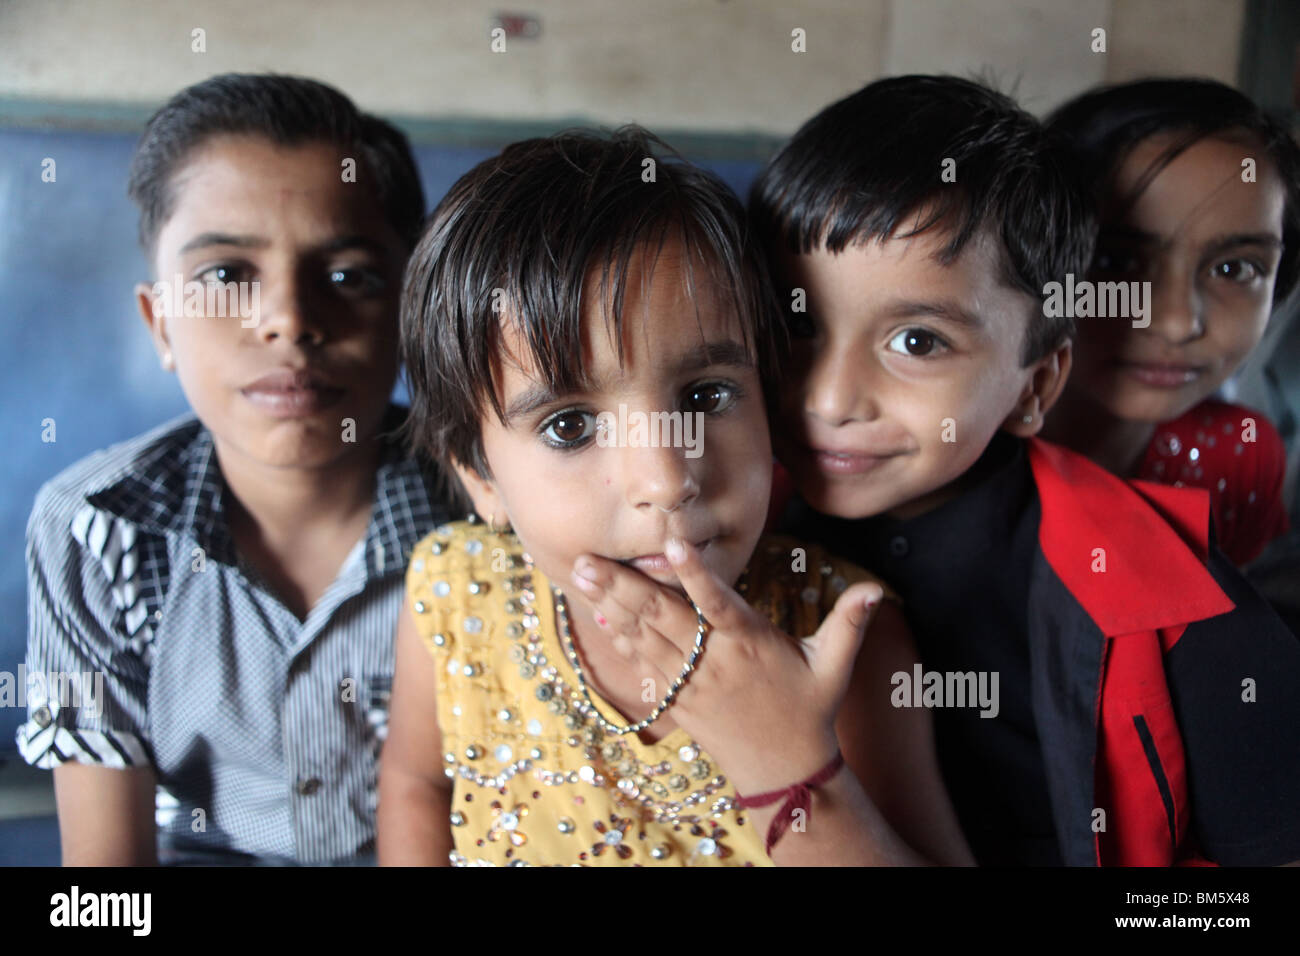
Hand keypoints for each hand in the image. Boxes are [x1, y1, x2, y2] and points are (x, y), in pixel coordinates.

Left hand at [569, 537, 882, 794]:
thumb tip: (877, 589)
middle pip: (664, 617)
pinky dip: (623, 642)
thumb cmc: (810, 710)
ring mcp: (693, 683)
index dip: (696, 573)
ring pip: (646, 639)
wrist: (785, 771)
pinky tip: (601, 618)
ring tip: (582, 576)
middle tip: (589, 559)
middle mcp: (716, 662)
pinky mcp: (680, 702)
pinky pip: (645, 668)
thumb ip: (849, 623)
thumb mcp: (834, 665)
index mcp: (751, 644)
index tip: (673, 543)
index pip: (718, 602)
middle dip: (624, 585)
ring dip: (612, 607)